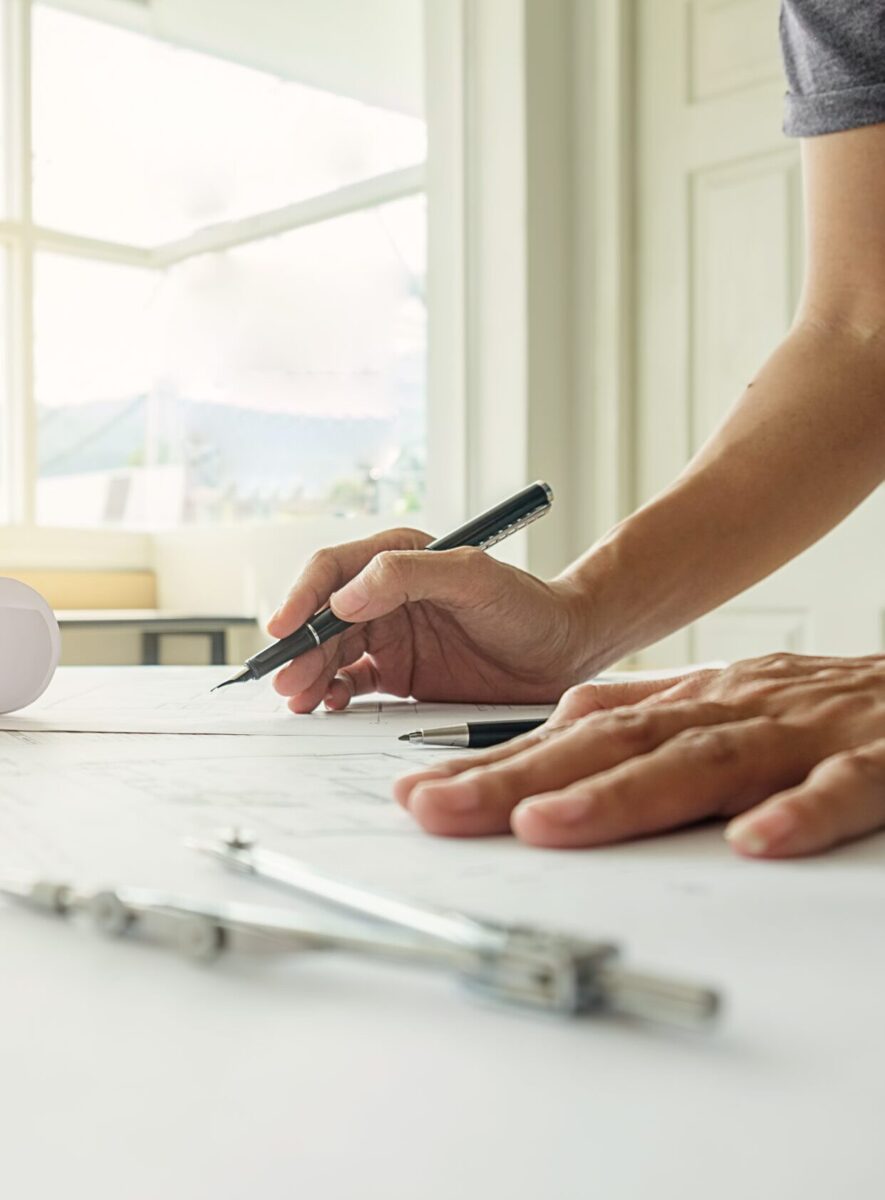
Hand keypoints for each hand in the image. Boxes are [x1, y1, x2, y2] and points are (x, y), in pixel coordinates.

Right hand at [267, 528, 593, 711]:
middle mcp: (386, 594)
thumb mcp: (474, 578)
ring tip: (299, 699)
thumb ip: (409, 574)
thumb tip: (347, 594)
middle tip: (286, 680)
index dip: (302, 598)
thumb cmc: (528, 606)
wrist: (564, 652)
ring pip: (331, 652)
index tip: (284, 628)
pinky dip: (333, 693)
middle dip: (300, 648)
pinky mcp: (399, 672)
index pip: (333, 571)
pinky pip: (352, 681)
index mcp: (399, 557)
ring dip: (309, 673)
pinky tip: (327, 705)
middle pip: (324, 618)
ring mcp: (390, 634)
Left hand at [394, 653, 884, 857]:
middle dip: (519, 779)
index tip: (422, 796)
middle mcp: (731, 710)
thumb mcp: (726, 698)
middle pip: (614, 745)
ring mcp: (801, 735)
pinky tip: (751, 843)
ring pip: (705, 762)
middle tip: (435, 811)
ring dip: (623, 794)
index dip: (498, 764)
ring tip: (545, 824)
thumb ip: (649, 710)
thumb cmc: (826, 702)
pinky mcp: (879, 761)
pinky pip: (838, 790)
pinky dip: (796, 813)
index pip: (578, 734)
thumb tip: (563, 721)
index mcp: (693, 702)